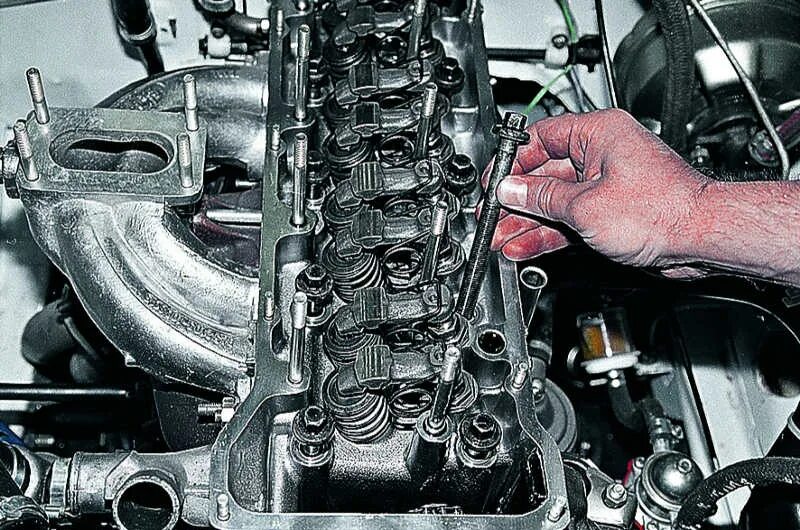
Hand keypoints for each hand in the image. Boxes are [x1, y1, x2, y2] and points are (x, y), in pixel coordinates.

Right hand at [488, 109, 710, 273]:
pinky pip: (569, 221)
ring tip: (499, 238)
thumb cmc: (664, 210)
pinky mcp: (610, 214)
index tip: (494, 183)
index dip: (511, 162)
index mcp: (599, 134)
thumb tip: (511, 190)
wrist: (701, 239)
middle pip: (544, 175)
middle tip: (491, 217)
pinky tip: (523, 246)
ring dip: (526, 222)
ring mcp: (605, 186)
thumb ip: (541, 198)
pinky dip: (547, 234)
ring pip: (554, 203)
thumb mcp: (585, 204)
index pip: (540, 138)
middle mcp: (602, 155)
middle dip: (515, 200)